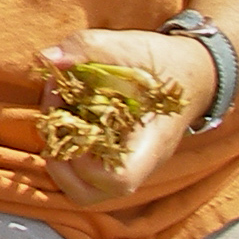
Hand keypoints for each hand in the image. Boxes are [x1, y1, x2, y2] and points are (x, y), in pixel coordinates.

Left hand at [38, 26, 219, 204]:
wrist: (191, 73)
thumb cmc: (165, 62)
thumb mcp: (132, 46)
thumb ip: (90, 47)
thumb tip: (47, 58)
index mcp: (151, 143)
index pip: (119, 180)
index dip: (86, 164)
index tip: (76, 124)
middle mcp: (138, 164)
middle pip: (89, 193)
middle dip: (60, 160)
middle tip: (55, 116)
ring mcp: (124, 164)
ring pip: (81, 188)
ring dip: (59, 157)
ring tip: (56, 118)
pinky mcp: (111, 157)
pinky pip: (82, 172)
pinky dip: (65, 149)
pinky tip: (63, 115)